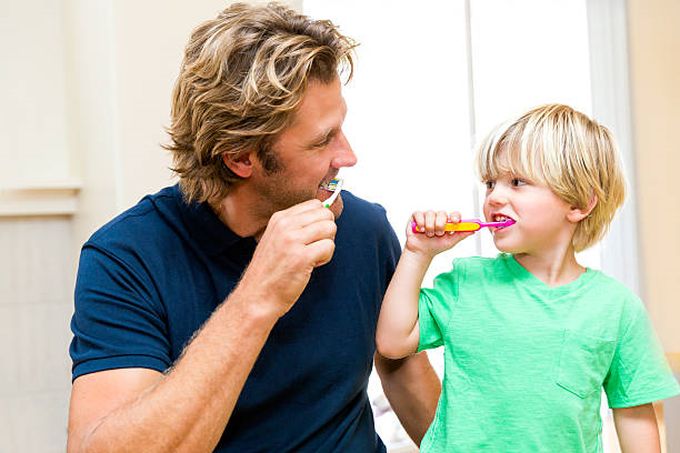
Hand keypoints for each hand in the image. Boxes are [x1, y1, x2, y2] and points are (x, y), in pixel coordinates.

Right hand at [238, 199, 336, 318]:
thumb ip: (296, 226)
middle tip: (313, 248)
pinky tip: (311, 266)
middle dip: (326, 232)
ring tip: (311, 257)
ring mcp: (293, 240)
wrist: (256, 297)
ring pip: (330, 229)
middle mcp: (285, 225)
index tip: (310, 237)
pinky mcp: (301, 257)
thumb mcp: (276, 239)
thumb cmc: (269, 272)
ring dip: (326, 245)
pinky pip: (329, 247)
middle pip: (325, 215)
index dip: (319, 221)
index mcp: (279, 218)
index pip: (314, 204)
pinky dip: (325, 258)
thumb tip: (324, 216)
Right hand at [405, 210, 472, 256]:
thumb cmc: (435, 246)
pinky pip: (420, 215)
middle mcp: (438, 217)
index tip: (455, 222)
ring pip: (431, 214)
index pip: (454, 214)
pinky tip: (420, 230)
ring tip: (429, 235)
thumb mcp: (450, 242)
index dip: (455, 216)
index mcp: (447, 222)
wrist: (421, 252)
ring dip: (430, 227)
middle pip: (442, 213)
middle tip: (438, 234)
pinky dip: (421, 224)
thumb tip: (473, 230)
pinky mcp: (416, 216)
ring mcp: (427, 216)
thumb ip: (461, 235)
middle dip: (440, 225)